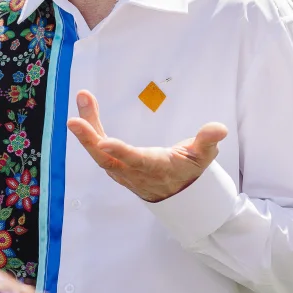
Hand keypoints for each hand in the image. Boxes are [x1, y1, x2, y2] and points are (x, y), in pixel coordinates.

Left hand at [66, 90, 228, 202]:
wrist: (175, 193)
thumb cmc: (189, 170)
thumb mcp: (203, 157)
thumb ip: (208, 141)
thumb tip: (219, 128)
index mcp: (154, 168)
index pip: (136, 161)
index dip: (121, 153)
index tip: (104, 142)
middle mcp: (132, 171)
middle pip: (106, 158)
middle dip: (89, 139)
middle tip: (73, 120)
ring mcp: (120, 169)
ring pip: (97, 151)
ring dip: (87, 128)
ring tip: (83, 98)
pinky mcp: (113, 163)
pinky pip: (97, 145)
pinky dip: (89, 127)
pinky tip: (85, 108)